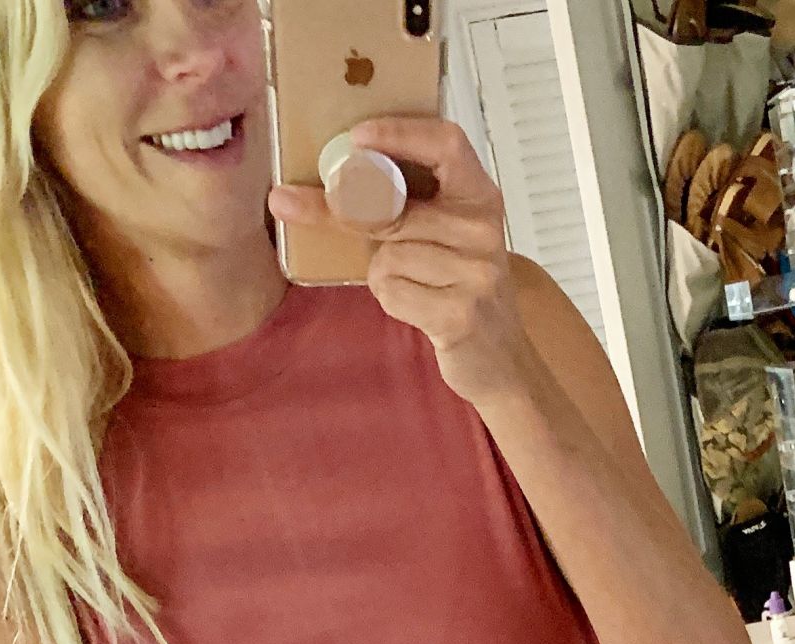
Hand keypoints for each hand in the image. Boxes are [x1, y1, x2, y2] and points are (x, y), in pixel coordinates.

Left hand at [268, 117, 535, 413]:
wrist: (501, 359)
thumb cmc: (460, 289)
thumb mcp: (444, 235)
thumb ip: (404, 205)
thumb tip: (321, 186)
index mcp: (480, 197)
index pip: (446, 143)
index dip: (400, 133)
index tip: (356, 136)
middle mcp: (484, 229)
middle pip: (393, 206)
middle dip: (344, 210)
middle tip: (293, 202)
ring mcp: (477, 273)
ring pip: (388, 254)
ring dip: (382, 272)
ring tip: (413, 286)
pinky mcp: (460, 314)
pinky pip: (392, 290)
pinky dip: (391, 299)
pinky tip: (417, 308)